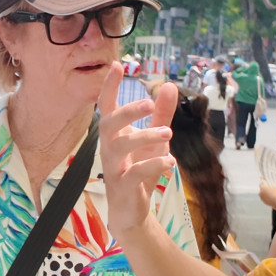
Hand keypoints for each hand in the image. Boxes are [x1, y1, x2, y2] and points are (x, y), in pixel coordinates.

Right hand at [96, 65, 176, 235]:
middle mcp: (109, 148)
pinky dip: (152, 165)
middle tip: (149, 103)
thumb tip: (168, 84)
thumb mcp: (155, 139)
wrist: (132, 210)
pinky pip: (134, 174)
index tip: (117, 65)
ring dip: (144, 136)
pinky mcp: (123, 187)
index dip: (109, 86)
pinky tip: (169, 161)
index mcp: (115, 134)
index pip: (106, 106)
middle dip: (127, 111)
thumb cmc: (139, 169)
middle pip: (108, 124)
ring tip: (167, 132)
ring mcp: (113, 168)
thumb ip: (161, 114)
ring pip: (120, 147)